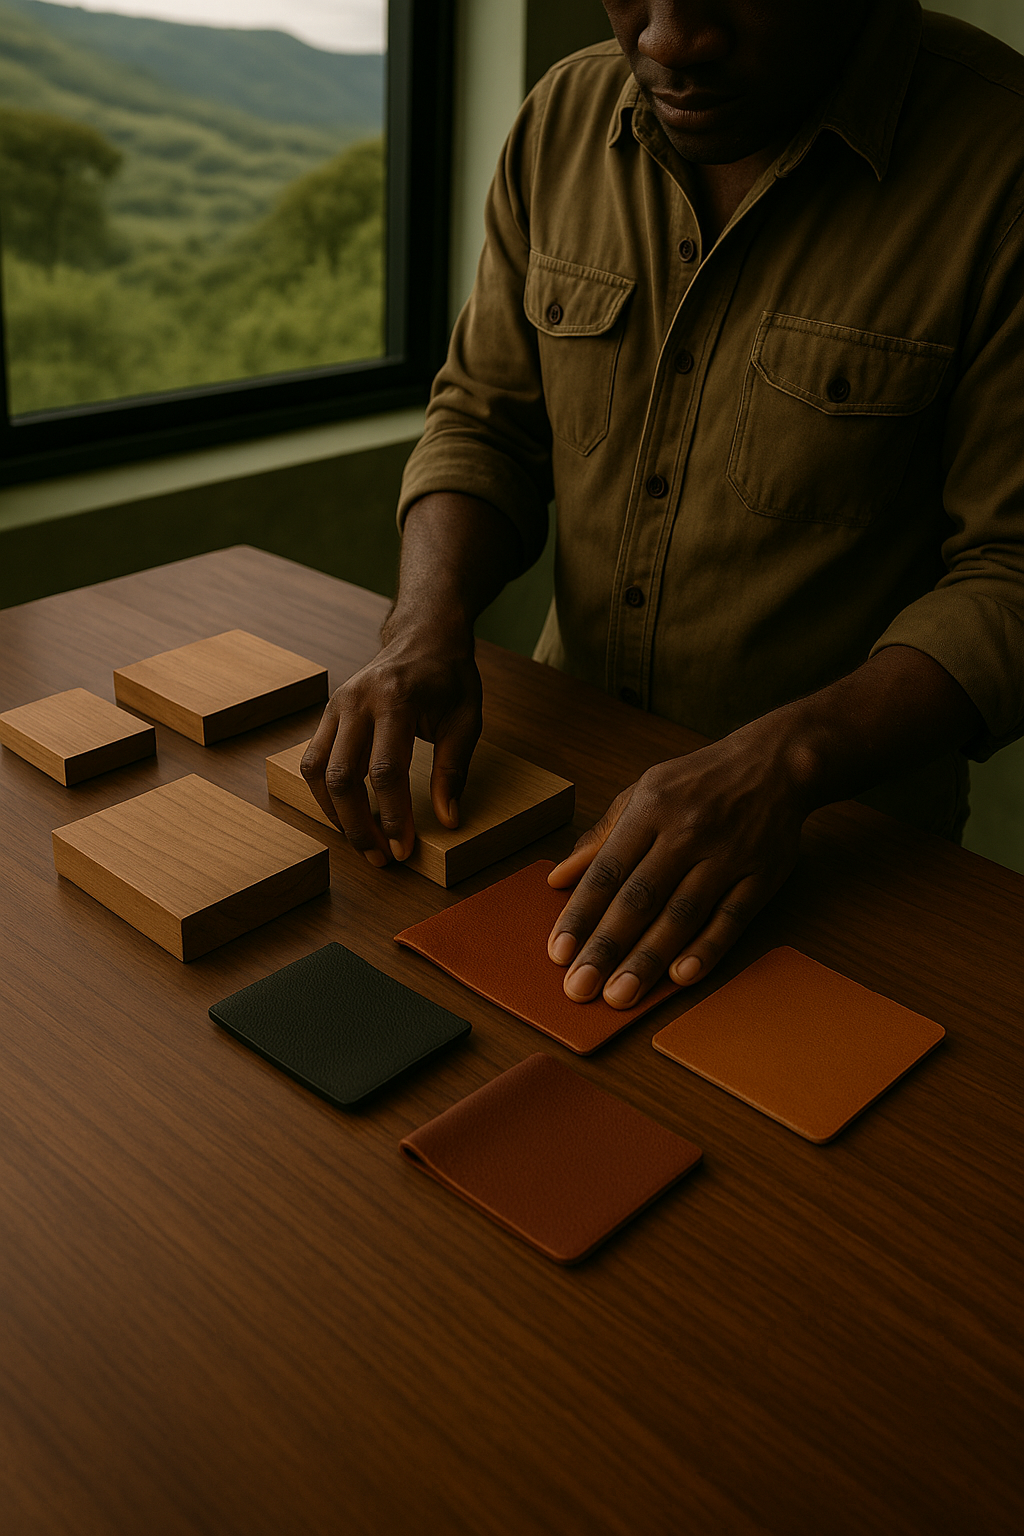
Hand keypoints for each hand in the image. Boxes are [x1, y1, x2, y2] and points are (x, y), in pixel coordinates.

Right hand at [300, 623, 481, 866]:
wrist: (423, 637)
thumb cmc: (448, 678)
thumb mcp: (466, 720)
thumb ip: (454, 770)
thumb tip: (448, 819)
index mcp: (395, 700)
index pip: (385, 771)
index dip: (393, 816)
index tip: (403, 849)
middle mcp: (357, 701)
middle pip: (343, 777)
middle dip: (359, 826)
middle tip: (380, 859)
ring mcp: (336, 706)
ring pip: (317, 772)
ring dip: (335, 815)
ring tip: (361, 843)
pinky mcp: (327, 714)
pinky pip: (314, 761)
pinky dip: (325, 794)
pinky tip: (346, 815)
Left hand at [546, 723, 807, 1004]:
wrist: (775, 765)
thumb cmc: (698, 782)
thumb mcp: (643, 792)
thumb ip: (601, 837)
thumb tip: (558, 878)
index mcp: (650, 808)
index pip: (608, 870)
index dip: (581, 914)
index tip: (559, 952)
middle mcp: (686, 832)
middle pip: (640, 899)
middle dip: (606, 947)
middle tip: (580, 987)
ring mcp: (726, 855)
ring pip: (681, 914)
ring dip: (648, 959)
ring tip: (620, 996)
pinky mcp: (761, 875)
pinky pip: (731, 918)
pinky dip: (707, 948)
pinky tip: (681, 977)